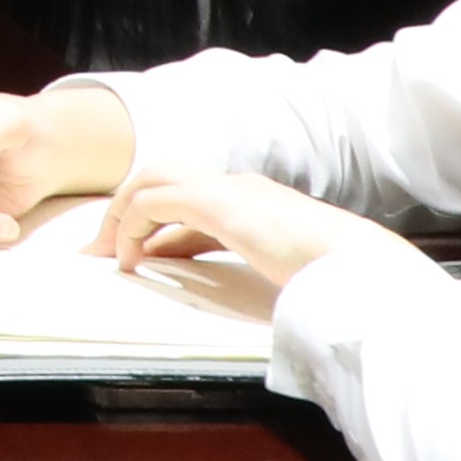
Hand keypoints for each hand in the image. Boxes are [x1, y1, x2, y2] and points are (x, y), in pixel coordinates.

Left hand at [99, 166, 387, 297]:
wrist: (356, 261)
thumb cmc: (335, 272)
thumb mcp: (288, 266)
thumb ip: (261, 263)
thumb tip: (243, 282)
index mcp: (256, 197)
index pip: (193, 199)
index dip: (162, 226)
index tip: (144, 257)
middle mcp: (237, 184)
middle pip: (162, 178)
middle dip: (128, 210)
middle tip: (104, 248)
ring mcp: (225, 187)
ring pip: (149, 181)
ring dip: (122, 215)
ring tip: (105, 253)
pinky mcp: (213, 202)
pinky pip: (150, 204)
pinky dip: (131, 228)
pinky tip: (129, 261)